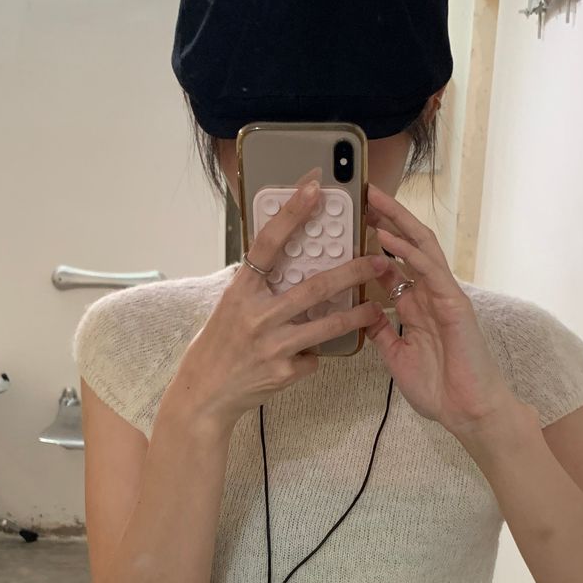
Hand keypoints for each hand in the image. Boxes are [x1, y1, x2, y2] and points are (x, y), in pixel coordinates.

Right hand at [167, 170, 385, 431]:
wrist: (204, 394)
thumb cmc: (218, 344)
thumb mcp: (230, 306)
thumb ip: (258, 287)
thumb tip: (289, 261)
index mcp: (241, 291)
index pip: (268, 243)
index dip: (291, 214)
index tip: (314, 189)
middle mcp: (257, 316)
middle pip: (314, 287)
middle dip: (352, 272)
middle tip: (377, 261)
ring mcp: (272, 346)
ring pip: (327, 325)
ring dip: (357, 315)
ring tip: (377, 307)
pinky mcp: (284, 372)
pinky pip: (313, 357)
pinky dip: (313, 354)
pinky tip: (301, 357)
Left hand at [362, 183, 517, 436]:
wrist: (466, 412)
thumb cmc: (439, 388)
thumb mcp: (397, 357)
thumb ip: (383, 333)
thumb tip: (364, 315)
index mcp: (417, 305)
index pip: (395, 262)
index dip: (375, 240)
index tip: (352, 222)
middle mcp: (431, 294)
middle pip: (410, 244)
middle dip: (388, 218)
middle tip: (364, 194)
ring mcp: (445, 296)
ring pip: (423, 247)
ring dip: (398, 222)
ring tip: (375, 201)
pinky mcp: (455, 304)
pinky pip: (431, 271)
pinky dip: (409, 253)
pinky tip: (389, 238)